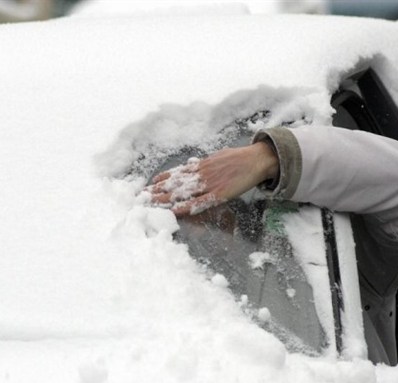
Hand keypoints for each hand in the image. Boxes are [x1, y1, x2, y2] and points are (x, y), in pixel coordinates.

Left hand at [149, 142, 277, 215]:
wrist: (256, 159)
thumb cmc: (239, 158)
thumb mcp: (218, 156)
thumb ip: (206, 163)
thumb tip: (195, 164)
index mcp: (202, 165)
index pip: (177, 173)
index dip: (162, 179)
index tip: (149, 184)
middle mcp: (201, 174)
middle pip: (175, 183)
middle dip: (158, 190)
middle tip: (141, 196)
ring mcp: (209, 184)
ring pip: (183, 192)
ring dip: (166, 199)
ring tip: (151, 204)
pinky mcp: (219, 194)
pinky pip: (200, 202)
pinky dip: (187, 206)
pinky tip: (175, 210)